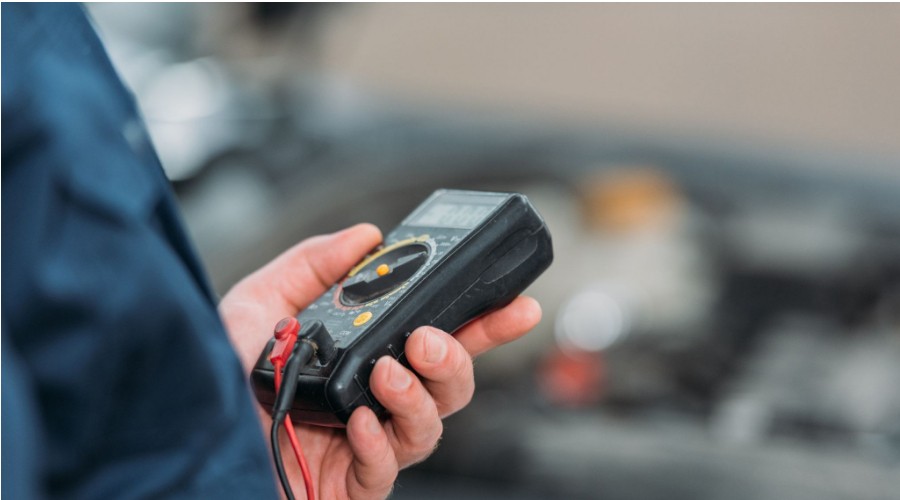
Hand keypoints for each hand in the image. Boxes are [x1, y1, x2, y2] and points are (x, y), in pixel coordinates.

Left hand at [220, 224, 541, 498]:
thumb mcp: (257, 303)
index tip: (516, 302)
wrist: (183, 442)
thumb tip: (365, 235)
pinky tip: (357, 423)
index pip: (439, 336)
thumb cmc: (217, 380)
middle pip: (452, 383)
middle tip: (429, 339)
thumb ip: (311, 264)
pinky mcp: (353, 485)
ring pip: (431, 426)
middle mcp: (375, 399)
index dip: (483, 321)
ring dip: (417, 396)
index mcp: (365, 357)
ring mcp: (368, 445)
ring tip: (387, 373)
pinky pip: (387, 467)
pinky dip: (379, 441)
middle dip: (459, 357)